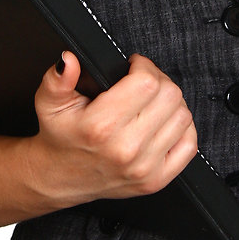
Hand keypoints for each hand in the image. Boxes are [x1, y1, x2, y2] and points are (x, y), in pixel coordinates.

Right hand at [28, 52, 198, 206]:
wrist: (60, 177)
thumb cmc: (60, 138)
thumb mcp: (49, 103)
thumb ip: (58, 78)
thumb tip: (68, 60)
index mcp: (101, 126)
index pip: (146, 83)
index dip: (143, 66)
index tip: (134, 66)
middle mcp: (126, 149)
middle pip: (170, 96)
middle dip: (158, 80)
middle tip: (142, 82)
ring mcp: (144, 167)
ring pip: (183, 116)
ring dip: (171, 103)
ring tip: (151, 102)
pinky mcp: (156, 180)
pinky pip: (189, 145)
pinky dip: (182, 128)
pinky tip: (163, 123)